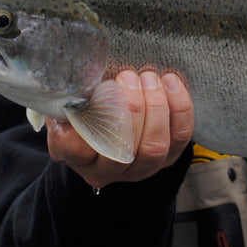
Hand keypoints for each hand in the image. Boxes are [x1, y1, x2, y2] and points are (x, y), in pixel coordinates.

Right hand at [46, 70, 194, 188]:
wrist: (109, 123)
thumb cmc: (84, 109)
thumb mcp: (66, 104)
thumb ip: (67, 97)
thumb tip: (77, 76)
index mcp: (79, 158)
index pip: (81, 149)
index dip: (91, 120)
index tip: (99, 90)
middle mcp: (110, 170)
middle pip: (126, 149)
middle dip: (132, 107)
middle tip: (128, 76)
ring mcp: (141, 168)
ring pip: (155, 146)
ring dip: (156, 106)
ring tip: (149, 77)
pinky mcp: (168, 157)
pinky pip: (180, 136)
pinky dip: (180, 107)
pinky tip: (170, 82)